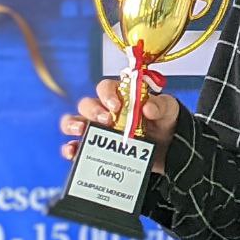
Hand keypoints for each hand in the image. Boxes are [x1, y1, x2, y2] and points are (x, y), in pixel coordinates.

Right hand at [58, 78, 181, 175]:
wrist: (168, 149)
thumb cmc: (164, 122)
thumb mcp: (168, 110)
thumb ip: (161, 106)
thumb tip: (148, 107)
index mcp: (121, 96)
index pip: (105, 87)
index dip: (107, 94)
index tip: (116, 106)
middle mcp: (105, 111)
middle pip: (87, 104)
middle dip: (92, 111)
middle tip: (106, 121)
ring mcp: (98, 130)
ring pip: (74, 122)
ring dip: (73, 125)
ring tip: (81, 131)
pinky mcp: (96, 149)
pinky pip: (76, 147)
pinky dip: (71, 148)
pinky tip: (73, 152)